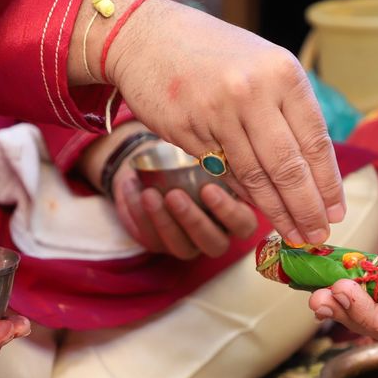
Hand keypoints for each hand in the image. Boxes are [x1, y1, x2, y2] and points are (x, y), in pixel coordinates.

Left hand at [74, 122, 259, 258]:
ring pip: (183, 248)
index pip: (244, 225)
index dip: (228, 212)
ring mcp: (189, 242)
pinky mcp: (161, 244)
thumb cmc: (194, 154)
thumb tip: (230, 128)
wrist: (158, 163)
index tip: (208, 187)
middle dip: (193, 221)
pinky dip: (139, 215)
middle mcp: (217, 233)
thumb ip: (221, 150)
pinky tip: (132, 189)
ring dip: (164, 222)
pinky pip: (151, 239)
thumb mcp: (210, 149)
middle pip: (214, 244)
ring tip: (150, 194)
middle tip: (175, 195)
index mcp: (237, 214)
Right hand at [101, 0, 345, 246]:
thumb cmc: (214, 53)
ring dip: (277, 212)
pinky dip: (244, 194)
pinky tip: (259, 209)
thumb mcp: (263, 66)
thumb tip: (314, 171)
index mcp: (282, 73)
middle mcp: (252, 91)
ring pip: (255, 177)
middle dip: (306, 209)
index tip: (335, 212)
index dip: (327, 183)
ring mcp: (217, 112)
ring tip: (293, 233)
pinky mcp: (186, 130)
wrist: (148, 36)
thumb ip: (288, 110)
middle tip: (317, 237)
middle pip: (288, 167)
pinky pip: (223, 172)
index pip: (314, 141)